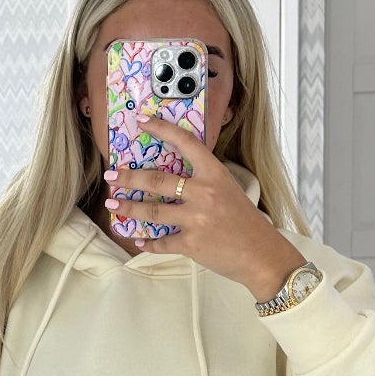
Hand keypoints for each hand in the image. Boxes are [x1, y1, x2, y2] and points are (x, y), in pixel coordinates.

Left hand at [108, 114, 306, 299]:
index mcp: (215, 174)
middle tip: (112, 176)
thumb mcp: (229, 190)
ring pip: (152, 212)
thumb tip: (171, 177)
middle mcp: (203, 193)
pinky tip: (139, 240)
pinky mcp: (191, 244)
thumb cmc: (246, 221)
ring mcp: (196, 219)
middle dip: (128, 178)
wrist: (262, 255)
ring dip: (128, 208)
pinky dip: (148, 243)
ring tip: (113, 205)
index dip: (161, 129)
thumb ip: (203, 181)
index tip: (141, 121)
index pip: (186, 143)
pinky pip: (161, 242)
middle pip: (156, 180)